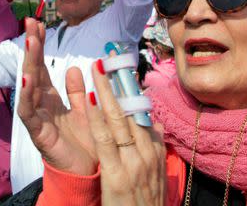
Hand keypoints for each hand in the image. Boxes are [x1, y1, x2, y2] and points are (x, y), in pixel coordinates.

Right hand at [17, 19, 96, 175]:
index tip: (38, 23)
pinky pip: (28, 112)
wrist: (87, 174)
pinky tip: (27, 78)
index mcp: (51, 98)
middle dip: (31, 47)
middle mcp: (40, 105)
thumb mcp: (85, 110)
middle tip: (30, 24)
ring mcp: (37, 118)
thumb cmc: (85, 143)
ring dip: (29, 63)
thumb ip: (78, 91)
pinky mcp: (38, 133)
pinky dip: (26, 95)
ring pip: (28, 87)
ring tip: (30, 43)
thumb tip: (77, 67)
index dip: (40, 45)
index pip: (42, 65)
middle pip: (32, 70)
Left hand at [87, 59, 165, 204]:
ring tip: (98, 68)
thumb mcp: (156, 175)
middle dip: (119, 82)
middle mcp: (147, 153)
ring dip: (107, 91)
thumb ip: (156, 148)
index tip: (123, 68)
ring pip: (119, 120)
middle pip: (132, 111)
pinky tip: (89, 100)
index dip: (132, 89)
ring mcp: (133, 163)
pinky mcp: (117, 174)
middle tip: (109, 57)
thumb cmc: (145, 204)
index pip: (142, 114)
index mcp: (155, 152)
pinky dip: (98, 117)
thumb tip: (157, 124)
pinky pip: (106, 140)